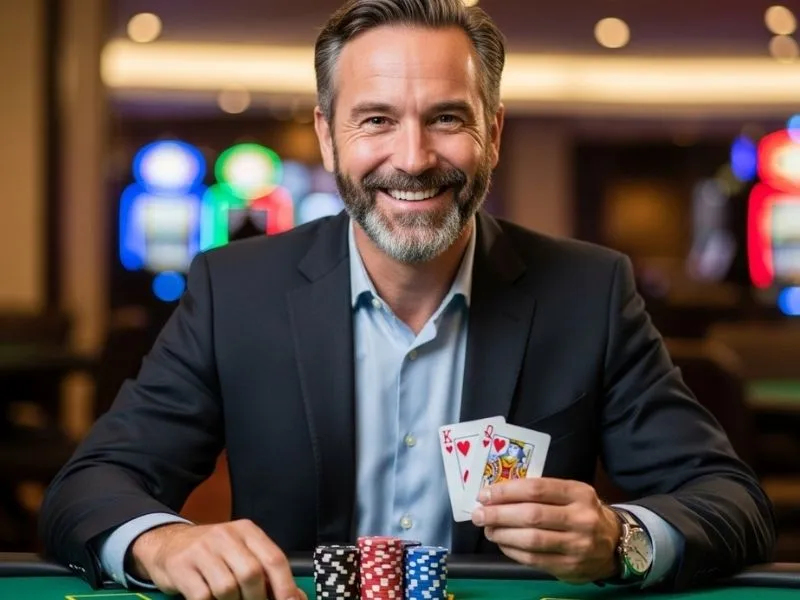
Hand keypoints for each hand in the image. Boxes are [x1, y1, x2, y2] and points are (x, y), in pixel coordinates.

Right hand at [130, 520, 306, 599]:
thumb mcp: (240, 552)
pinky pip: (203, 596)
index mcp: (247, 531)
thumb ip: (265, 571)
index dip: (285, 586)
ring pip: (227, 587)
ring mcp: (202, 550)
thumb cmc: (212, 553)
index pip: (274, 558)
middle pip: (252, 574)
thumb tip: (295, 597)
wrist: (167, 544)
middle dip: (257, 598)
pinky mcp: (181, 566)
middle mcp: (226, 536)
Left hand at [471, 478, 621, 583]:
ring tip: (488, 529)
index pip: (536, 489)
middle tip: (479, 513)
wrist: (614, 544)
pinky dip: (512, 551)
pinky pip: (534, 559)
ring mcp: (577, 545)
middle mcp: (581, 518)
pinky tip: (502, 543)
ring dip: (502, 534)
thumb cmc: (583, 512)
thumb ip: (541, 492)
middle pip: (531, 515)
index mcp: (579, 493)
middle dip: (498, 514)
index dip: (506, 491)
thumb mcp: (571, 494)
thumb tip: (498, 494)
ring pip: (531, 540)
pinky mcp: (570, 567)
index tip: (485, 494)